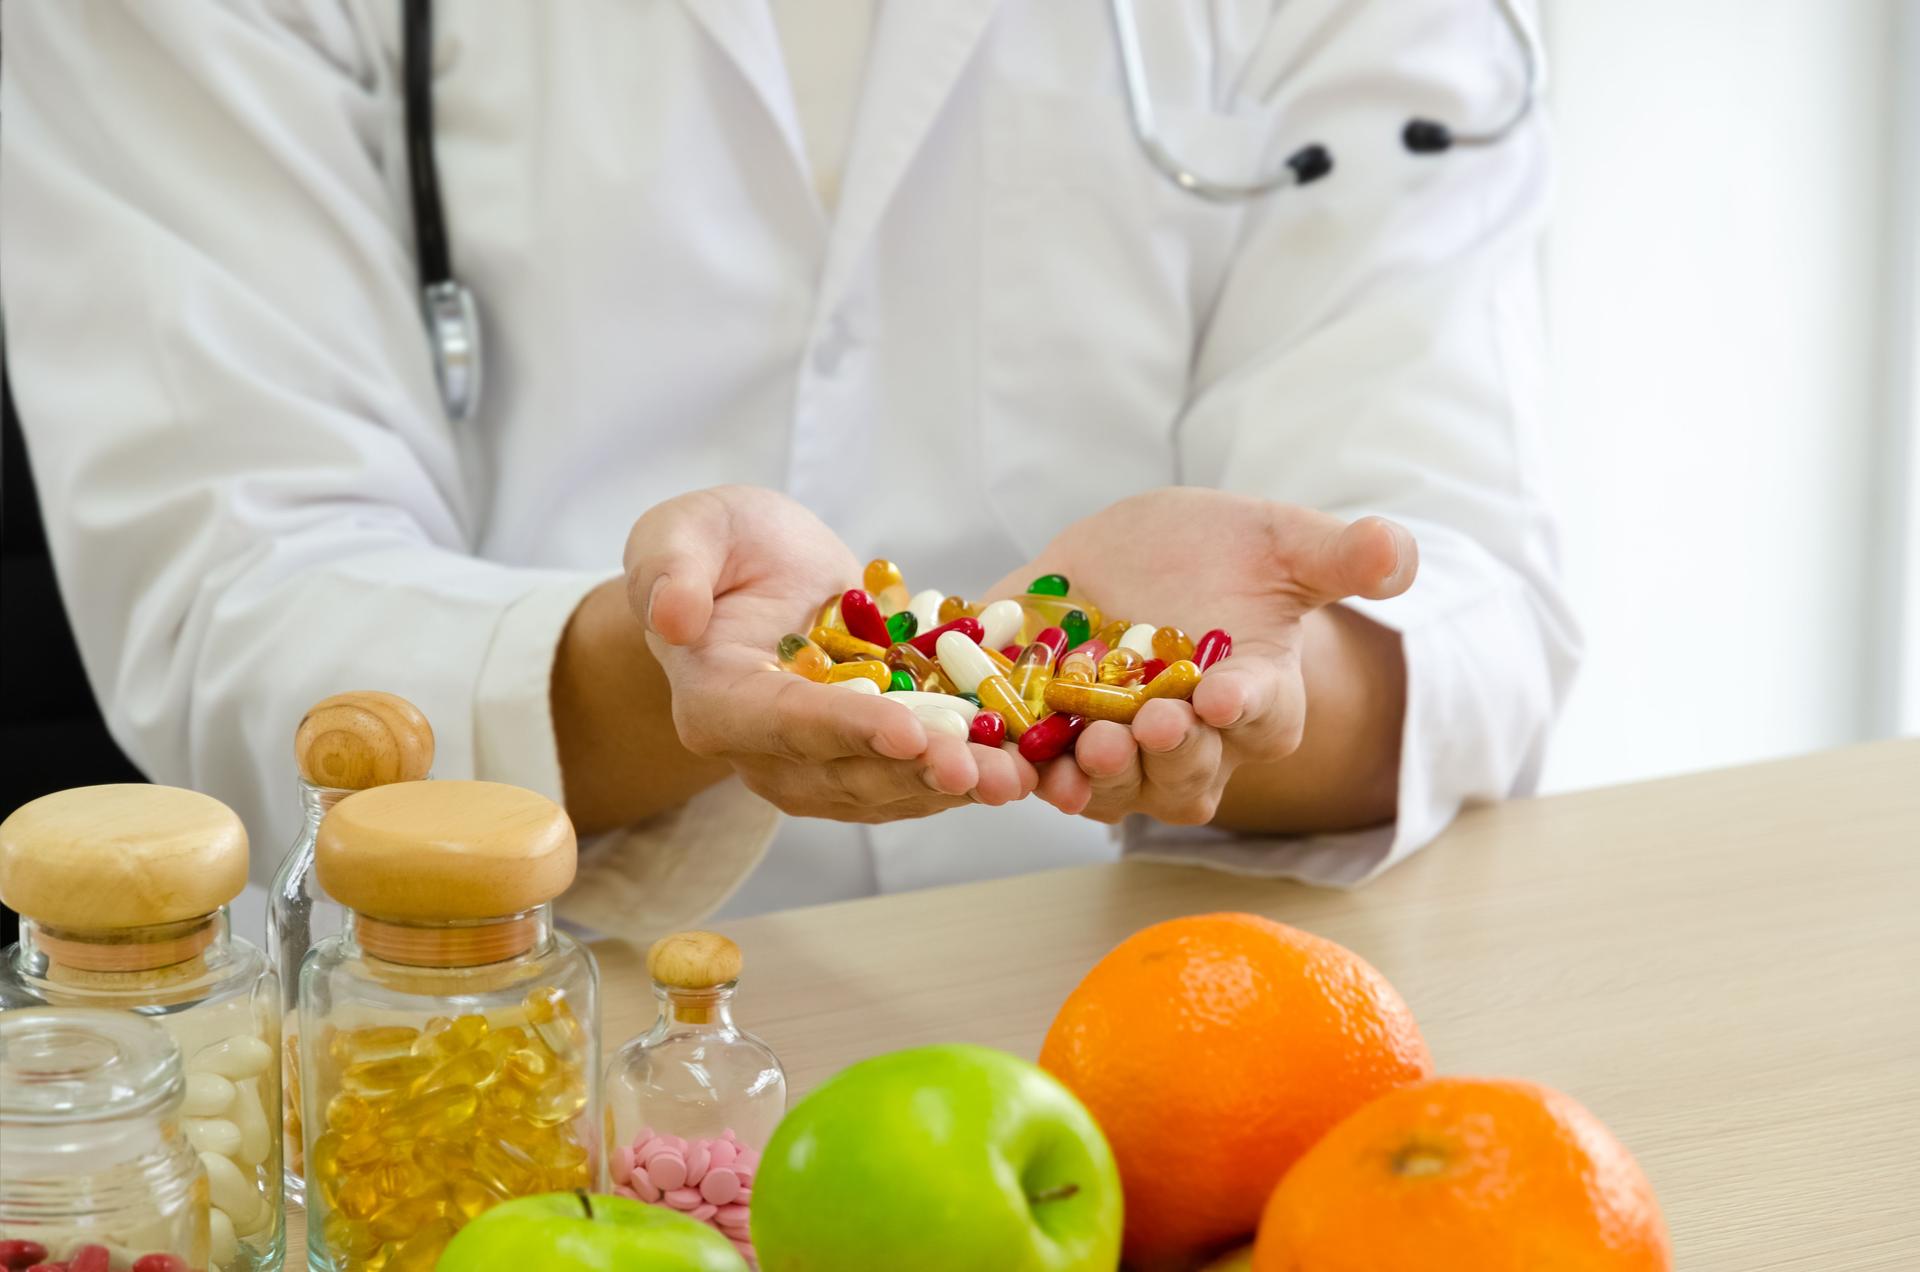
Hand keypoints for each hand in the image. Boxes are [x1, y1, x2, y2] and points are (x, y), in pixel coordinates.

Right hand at [627, 486, 1036, 820]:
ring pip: (887, 787)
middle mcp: (763, 752)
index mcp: (716, 703)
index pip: (784, 724)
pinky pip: (914, 773)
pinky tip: (1023, 764)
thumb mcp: (679, 532)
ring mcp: (814, 763)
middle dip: (919, 773)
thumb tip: (671, 617)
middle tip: (986, 772)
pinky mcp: (861, 756)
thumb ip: (668, 569)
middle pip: (845, 773)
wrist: (748, 568)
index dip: (847, 730)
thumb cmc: (711, 545)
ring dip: (955, 787)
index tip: (907, 733)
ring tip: (1017, 779)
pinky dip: (968, 770)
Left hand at [985, 488, 1414, 826]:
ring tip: (1089, 748)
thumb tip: (1397, 555)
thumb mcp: (1285, 542)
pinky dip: (1011, 772)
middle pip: (1185, 776)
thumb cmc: (1232, 556)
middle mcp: (1187, 740)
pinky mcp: (1042, 727)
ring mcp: (1112, 740)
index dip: (1245, 710)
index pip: (1261, 717)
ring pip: (1109, 788)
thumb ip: (1342, 555)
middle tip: (1155, 724)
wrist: (1149, 556)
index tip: (1226, 696)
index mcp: (1255, 698)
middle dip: (1170, 756)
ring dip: (1097, 779)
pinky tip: (996, 763)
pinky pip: (1029, 766)